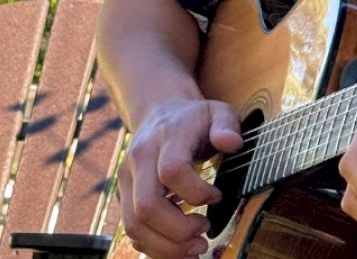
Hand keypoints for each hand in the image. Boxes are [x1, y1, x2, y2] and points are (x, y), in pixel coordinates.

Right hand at [116, 97, 242, 257]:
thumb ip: (227, 125)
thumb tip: (233, 143)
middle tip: (206, 233)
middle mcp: (139, 159)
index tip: (217, 196)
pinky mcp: (123, 196)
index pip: (172, 171)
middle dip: (179, 230)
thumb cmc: (194, 119)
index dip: (197, 193)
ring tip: (196, 248)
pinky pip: (131, 231)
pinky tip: (179, 248)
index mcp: (166, 137)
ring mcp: (126, 179)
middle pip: (147, 205)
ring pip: (134, 224)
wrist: (159, 114)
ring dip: (166, 246)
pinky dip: (154, 247)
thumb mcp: (217, 112)